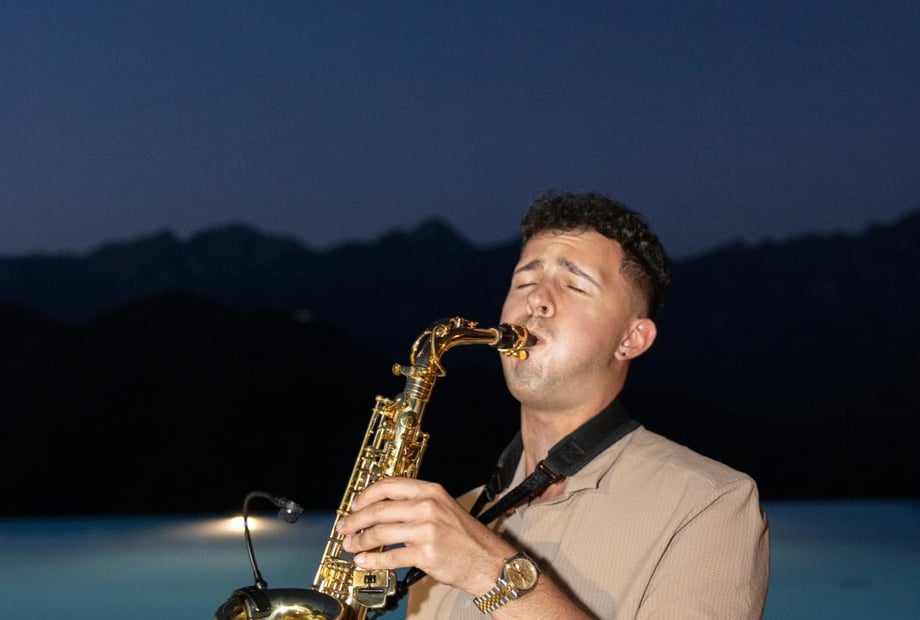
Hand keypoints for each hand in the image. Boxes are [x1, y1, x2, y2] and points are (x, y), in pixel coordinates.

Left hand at [335, 477, 511, 594]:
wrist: (487, 560)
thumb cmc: (464, 537)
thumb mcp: (443, 508)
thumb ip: (415, 504)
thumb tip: (380, 509)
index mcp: (430, 491)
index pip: (389, 486)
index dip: (366, 495)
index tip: (354, 505)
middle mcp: (427, 506)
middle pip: (379, 510)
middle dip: (355, 520)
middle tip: (344, 528)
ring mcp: (427, 530)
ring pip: (380, 533)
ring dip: (360, 541)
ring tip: (350, 546)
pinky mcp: (425, 553)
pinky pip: (390, 556)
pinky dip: (373, 560)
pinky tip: (363, 561)